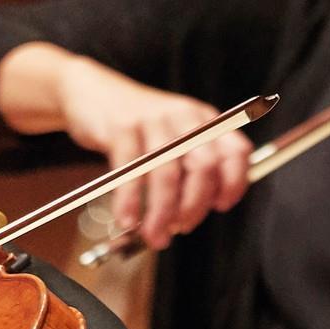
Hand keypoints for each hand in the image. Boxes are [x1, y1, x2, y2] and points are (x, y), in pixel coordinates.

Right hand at [55, 58, 251, 249]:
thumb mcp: (174, 138)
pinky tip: (126, 220)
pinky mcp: (122, 128)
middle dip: (194, 207)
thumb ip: (189, 169)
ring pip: (168, 174)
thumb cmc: (137, 127)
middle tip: (180, 228)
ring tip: (153, 235)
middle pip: (205, 167)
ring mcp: (153, 121)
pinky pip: (130, 172)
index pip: (236, 152)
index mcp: (204, 122)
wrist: (93, 93)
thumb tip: (191, 216)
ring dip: (162, 213)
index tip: (219, 207)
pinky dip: (129, 202)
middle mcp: (184, 118)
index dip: (234, 183)